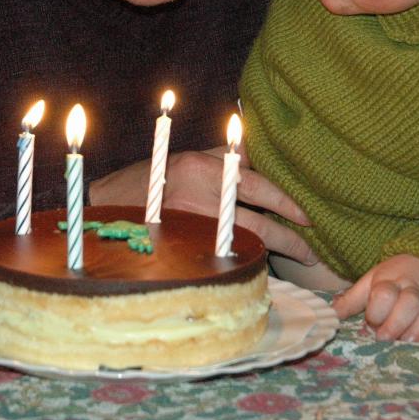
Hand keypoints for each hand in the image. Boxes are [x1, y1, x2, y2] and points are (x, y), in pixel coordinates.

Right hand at [88, 147, 315, 263]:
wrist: (107, 206)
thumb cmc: (153, 178)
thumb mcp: (189, 157)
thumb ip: (225, 156)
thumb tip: (261, 153)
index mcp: (205, 167)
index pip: (258, 184)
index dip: (286, 202)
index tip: (306, 216)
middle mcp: (201, 196)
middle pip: (258, 221)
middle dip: (289, 238)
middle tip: (311, 249)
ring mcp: (193, 225)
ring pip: (246, 242)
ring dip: (276, 252)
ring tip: (300, 259)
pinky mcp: (185, 247)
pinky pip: (226, 255)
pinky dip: (248, 260)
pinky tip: (264, 267)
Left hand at [332, 254, 418, 342]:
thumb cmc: (396, 277)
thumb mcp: (372, 281)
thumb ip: (352, 300)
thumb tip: (330, 315)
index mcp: (391, 279)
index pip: (384, 292)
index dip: (376, 310)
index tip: (371, 321)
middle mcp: (415, 287)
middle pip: (409, 302)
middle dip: (396, 323)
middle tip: (386, 339)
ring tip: (408, 342)